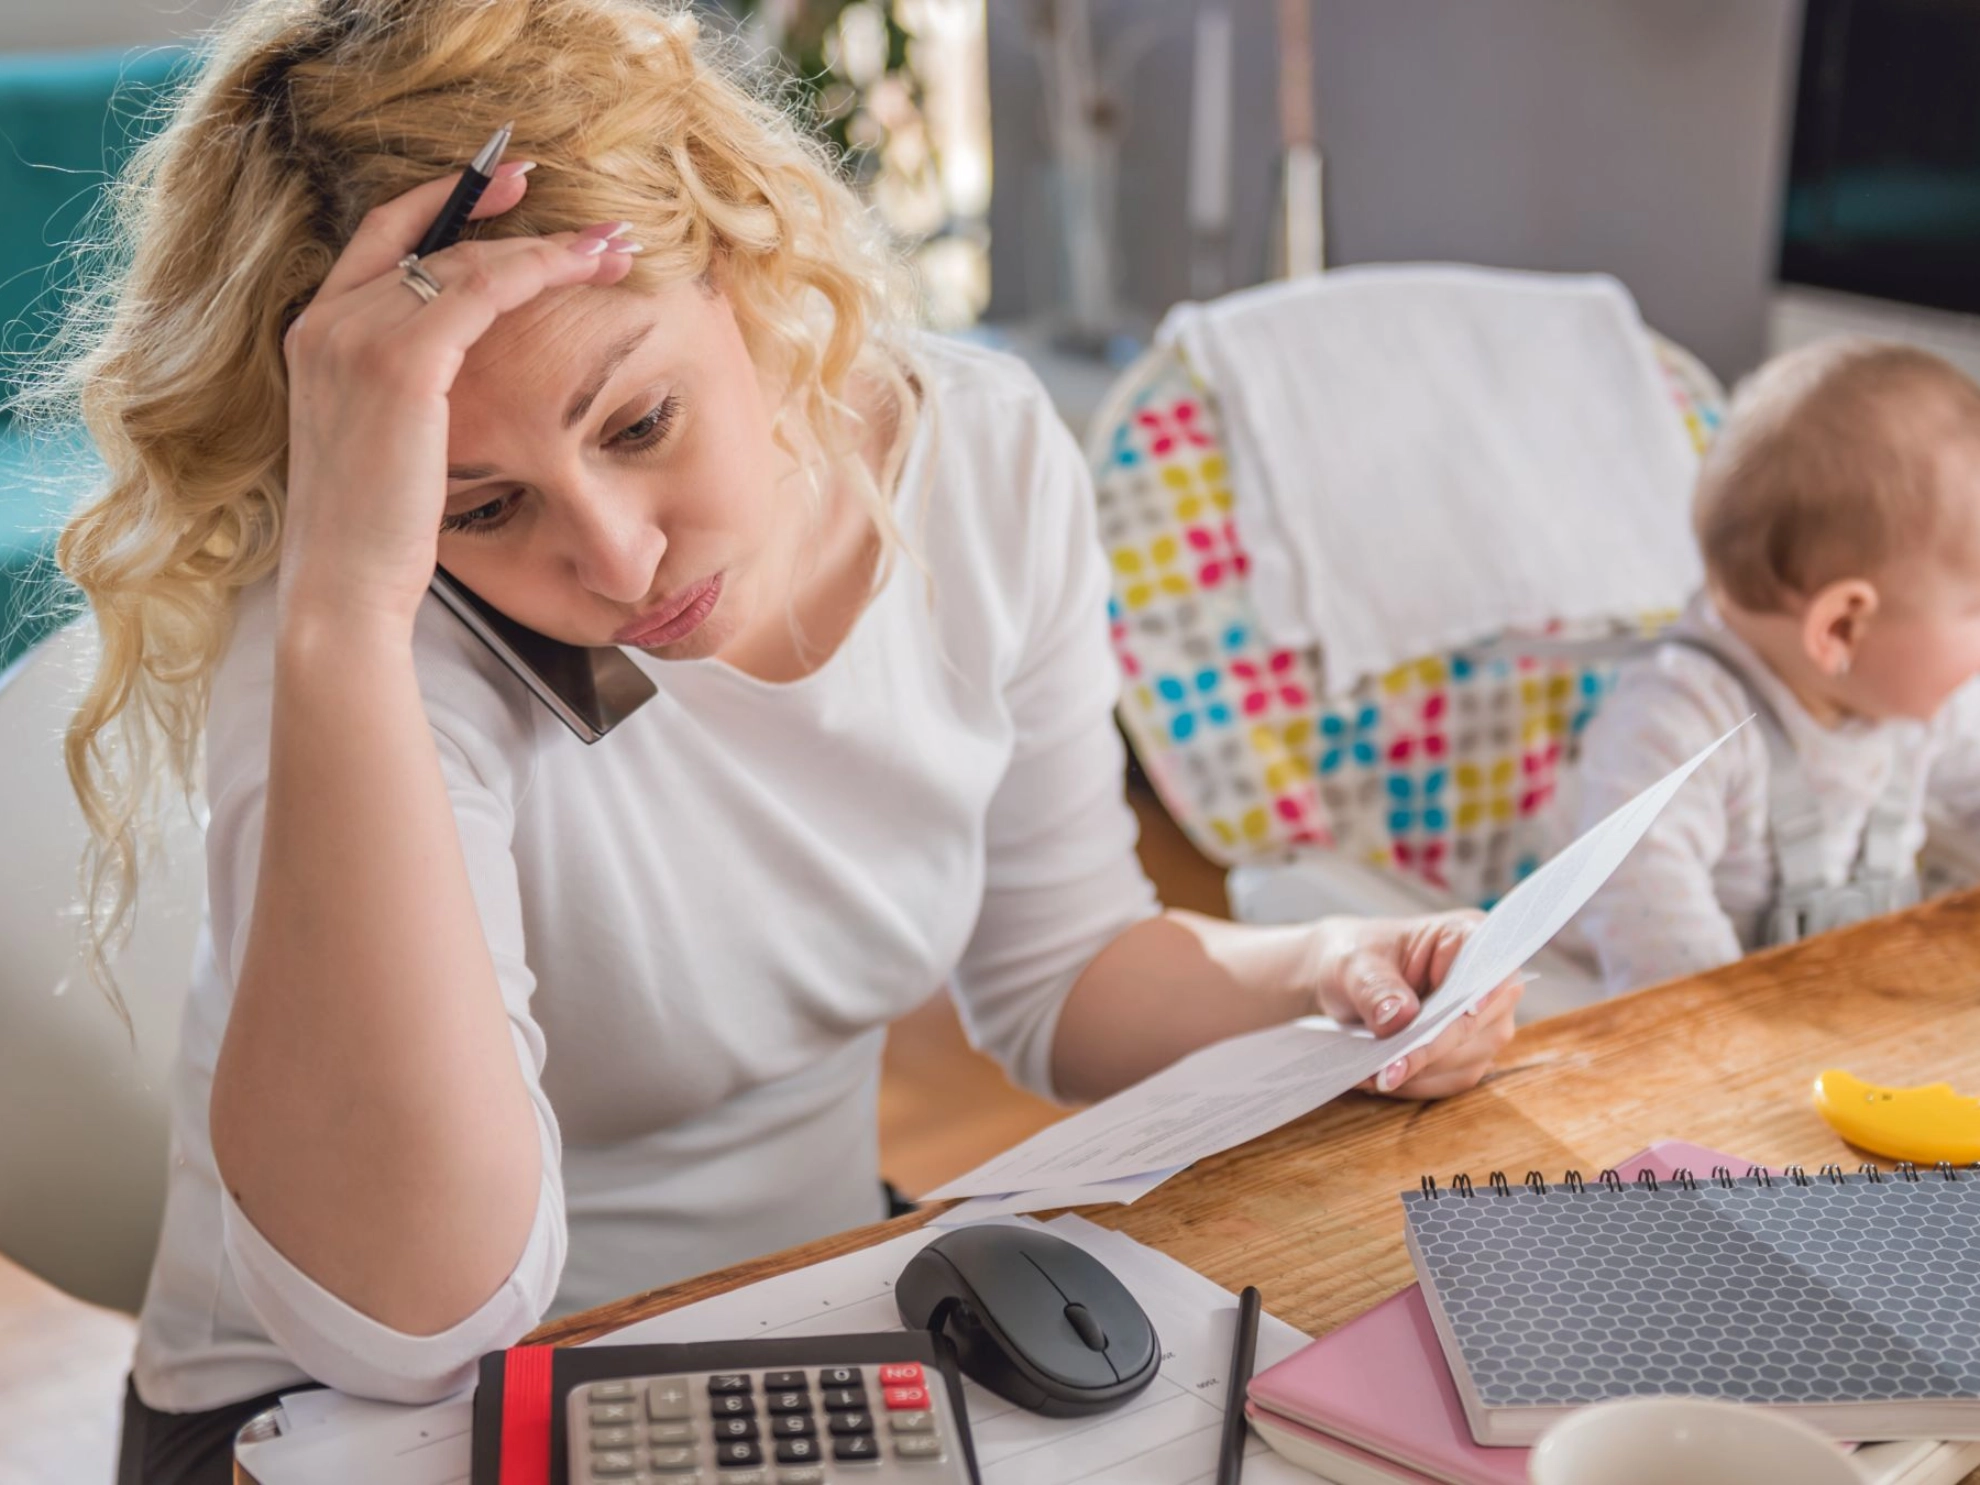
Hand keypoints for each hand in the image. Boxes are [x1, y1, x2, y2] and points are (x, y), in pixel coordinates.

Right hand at [276, 164, 638, 634]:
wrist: (343, 588)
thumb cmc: (374, 534)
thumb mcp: (381, 443)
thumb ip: (405, 391)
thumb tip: (460, 373)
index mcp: (316, 335)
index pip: (384, 237)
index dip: (448, 202)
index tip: (513, 185)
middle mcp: (327, 322)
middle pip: (438, 245)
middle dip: (522, 228)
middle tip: (595, 227)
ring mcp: (356, 337)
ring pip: (468, 261)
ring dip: (550, 248)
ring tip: (613, 246)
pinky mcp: (399, 365)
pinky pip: (482, 292)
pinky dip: (538, 270)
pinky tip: (586, 269)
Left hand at [1304, 912, 1521, 1099]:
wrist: (1346, 981)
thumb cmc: (1356, 957)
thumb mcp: (1354, 963)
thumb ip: (1375, 987)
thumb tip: (1399, 1016)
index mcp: (1466, 935)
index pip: (1490, 960)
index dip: (1486, 987)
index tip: (1469, 1011)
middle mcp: (1488, 981)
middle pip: (1476, 1022)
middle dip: (1430, 1049)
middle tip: (1386, 1071)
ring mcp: (1485, 1022)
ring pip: (1464, 1059)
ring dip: (1416, 1073)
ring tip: (1370, 1076)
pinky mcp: (1468, 1055)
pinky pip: (1448, 1079)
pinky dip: (1412, 1084)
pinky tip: (1377, 1080)